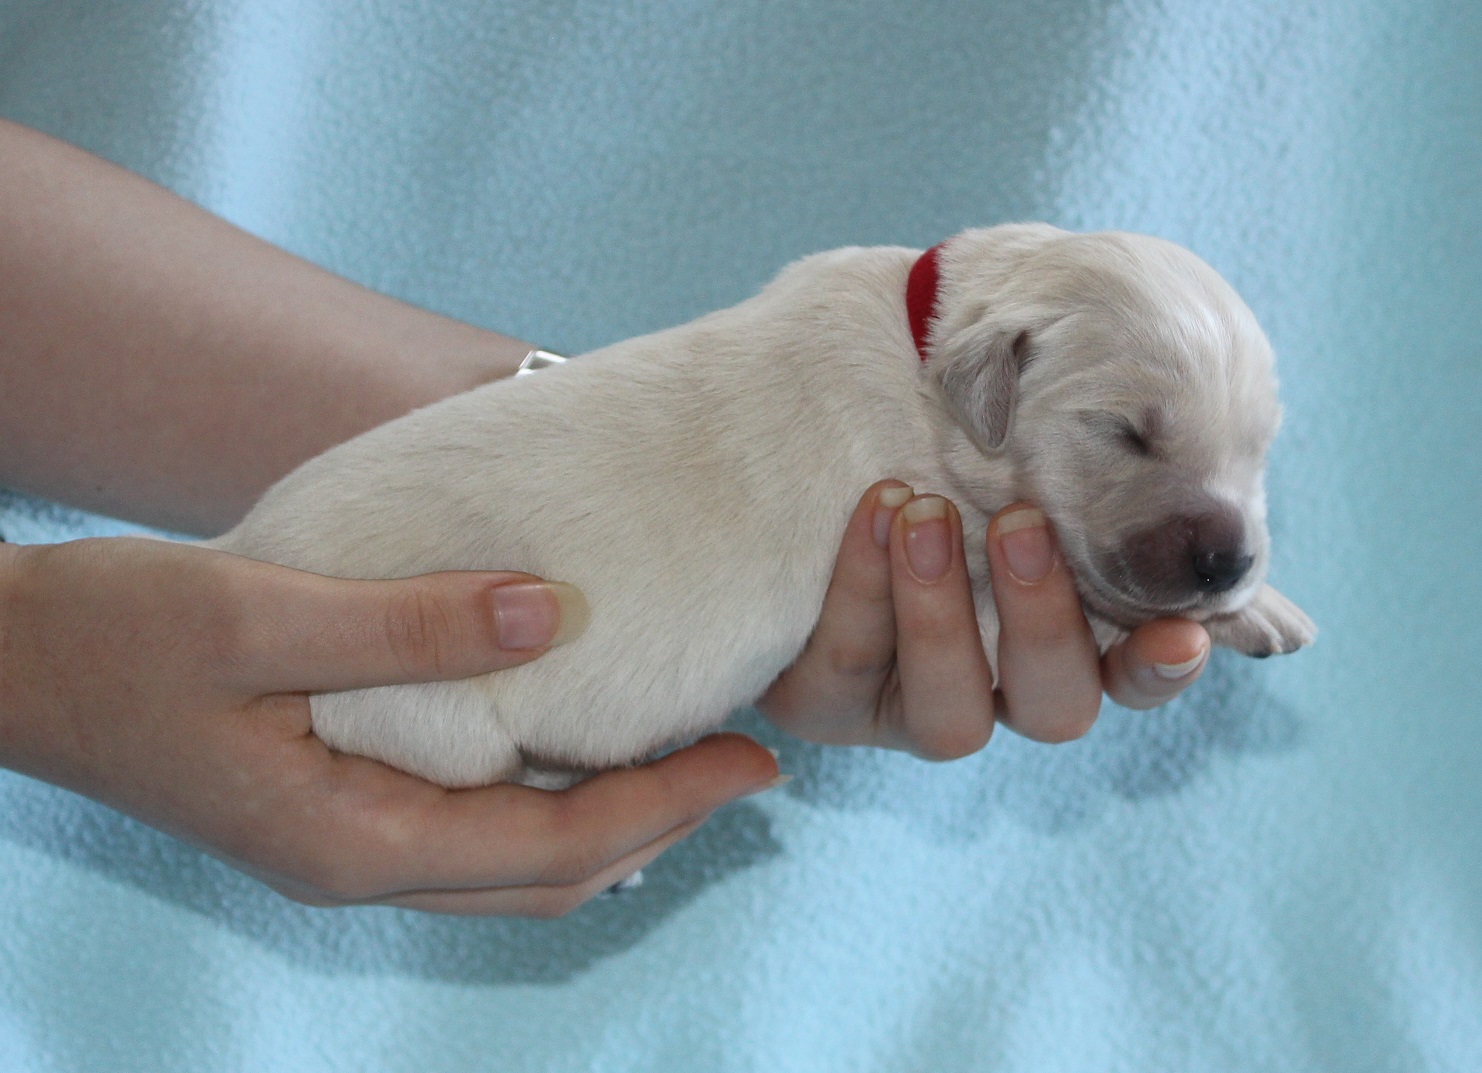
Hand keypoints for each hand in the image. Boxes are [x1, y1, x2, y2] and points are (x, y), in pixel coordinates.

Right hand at [0, 538, 777, 916]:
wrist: (26, 665)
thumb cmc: (121, 638)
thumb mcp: (260, 615)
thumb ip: (409, 622)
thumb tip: (552, 613)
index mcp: (350, 839)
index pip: (553, 847)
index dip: (666, 805)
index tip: (755, 758)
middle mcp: (359, 865)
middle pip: (550, 879)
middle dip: (660, 826)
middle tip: (746, 759)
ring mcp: (348, 850)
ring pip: (516, 871)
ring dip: (610, 823)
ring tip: (686, 758)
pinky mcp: (339, 814)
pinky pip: (476, 838)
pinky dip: (548, 806)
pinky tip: (580, 749)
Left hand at [760, 481, 1209, 757]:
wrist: (795, 469)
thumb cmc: (926, 456)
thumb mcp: (996, 457)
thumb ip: (1075, 476)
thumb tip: (1184, 474)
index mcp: (1060, 645)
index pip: (1133, 679)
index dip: (1160, 668)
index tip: (1184, 632)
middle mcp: (996, 695)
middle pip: (1054, 709)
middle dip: (1041, 620)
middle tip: (1019, 522)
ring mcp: (909, 711)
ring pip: (951, 715)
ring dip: (941, 612)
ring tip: (922, 510)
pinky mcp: (826, 706)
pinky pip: (849, 665)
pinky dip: (863, 584)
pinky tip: (875, 511)